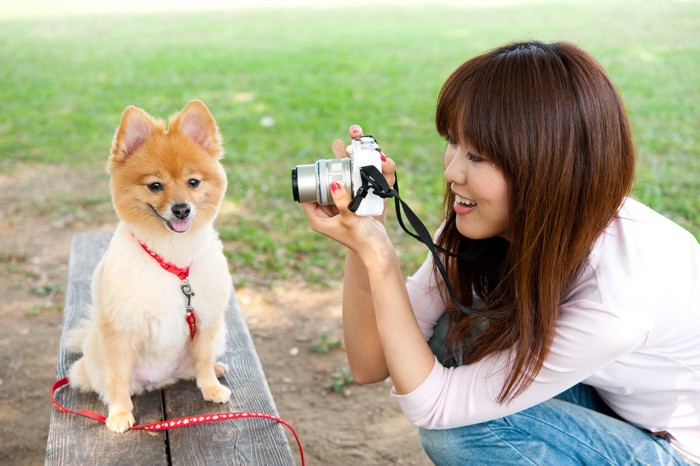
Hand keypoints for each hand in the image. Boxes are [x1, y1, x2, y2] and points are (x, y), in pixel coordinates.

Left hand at [301, 125, 396, 261]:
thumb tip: (333, 184)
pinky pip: (342, 194)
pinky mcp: (347, 211)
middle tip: (330, 164)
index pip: (305, 198)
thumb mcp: (350, 218)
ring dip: (336, 181)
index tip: (316, 169)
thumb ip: (342, 202)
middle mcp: (324, 217)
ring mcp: (335, 214)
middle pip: (318, 192)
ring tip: (340, 168)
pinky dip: (346, 186)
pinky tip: (351, 176)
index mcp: (317, 220)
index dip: (308, 183)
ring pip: (331, 192)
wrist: (378, 248)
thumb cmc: (362, 238)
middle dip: (324, 179)